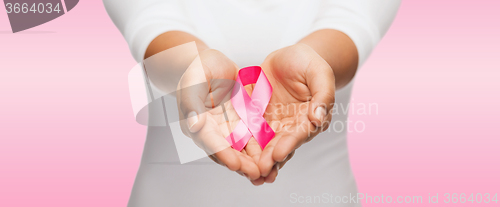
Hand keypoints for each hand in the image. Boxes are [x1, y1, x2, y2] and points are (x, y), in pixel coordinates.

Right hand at [177, 49, 261, 180]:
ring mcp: (229, 127)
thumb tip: (193, 125)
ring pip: (242, 149)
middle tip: (257, 174)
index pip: (210, 141)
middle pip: (227, 151)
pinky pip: (254, 137)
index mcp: (197, 122)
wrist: (214, 61)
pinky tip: (275, 156)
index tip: (235, 164)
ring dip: (254, 162)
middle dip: (242, 164)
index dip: (222, 154)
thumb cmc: (200, 66)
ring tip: (268, 173)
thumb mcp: (193, 78)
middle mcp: (213, 130)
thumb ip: (191, 101)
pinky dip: (263, 148)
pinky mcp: (243, 122)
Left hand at [255, 43, 336, 182]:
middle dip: (271, 159)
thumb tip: (318, 118)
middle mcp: (292, 125)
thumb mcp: (319, 73)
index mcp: (310, 118)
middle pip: (281, 145)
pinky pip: (249, 131)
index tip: (279, 154)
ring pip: (265, 144)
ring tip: (249, 174)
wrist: (291, 56)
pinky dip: (243, 144)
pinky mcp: (258, 118)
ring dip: (257, 159)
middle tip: (260, 171)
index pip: (299, 134)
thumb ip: (323, 95)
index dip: (289, 145)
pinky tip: (234, 155)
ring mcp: (274, 123)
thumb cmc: (309, 63)